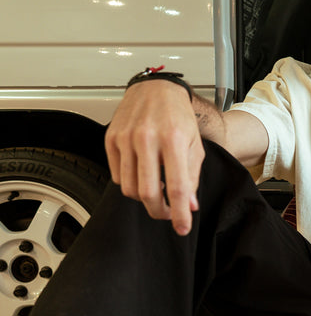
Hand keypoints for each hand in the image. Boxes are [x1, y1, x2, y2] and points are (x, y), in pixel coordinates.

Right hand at [105, 81, 204, 235]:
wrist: (155, 88)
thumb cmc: (177, 115)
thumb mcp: (194, 144)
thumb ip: (192, 176)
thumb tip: (190, 205)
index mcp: (173, 139)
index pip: (176, 187)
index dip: (180, 213)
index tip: (182, 227)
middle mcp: (146, 138)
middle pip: (147, 193)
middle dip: (159, 212)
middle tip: (167, 214)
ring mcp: (125, 138)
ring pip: (130, 188)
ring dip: (144, 198)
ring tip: (156, 190)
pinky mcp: (111, 139)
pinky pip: (118, 176)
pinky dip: (130, 183)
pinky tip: (142, 174)